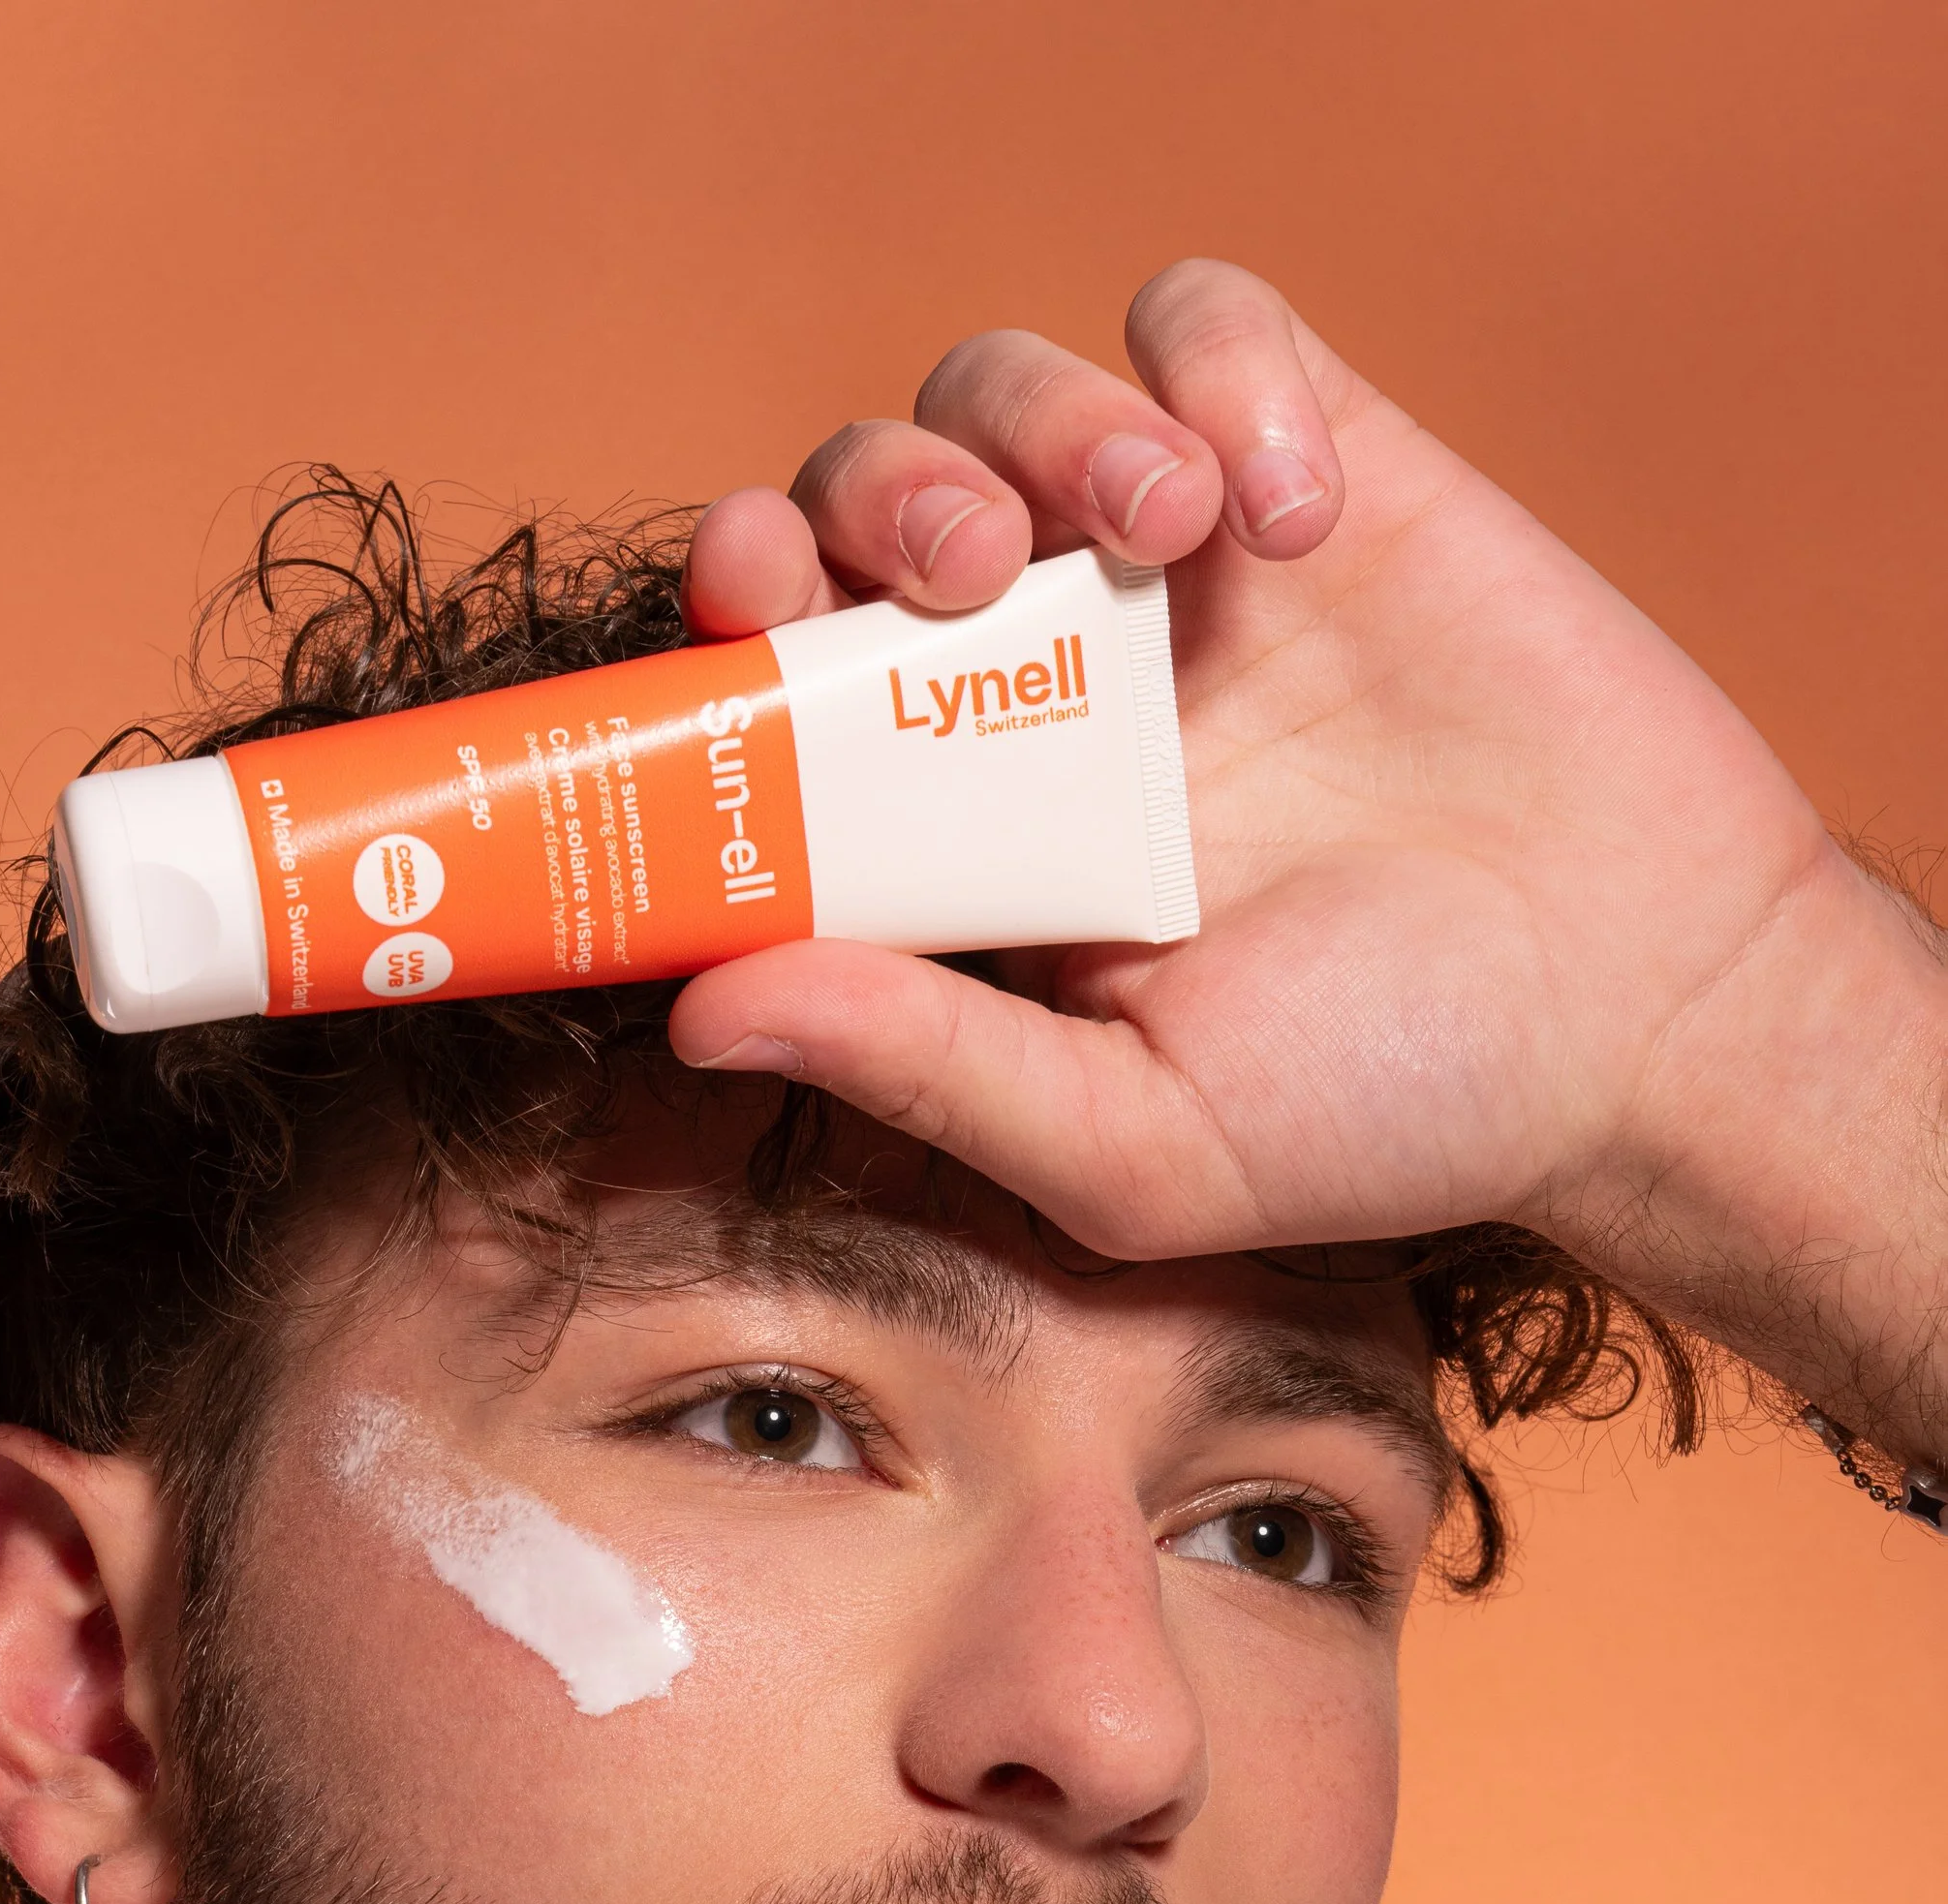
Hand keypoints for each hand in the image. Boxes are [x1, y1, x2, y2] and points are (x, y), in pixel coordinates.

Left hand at [675, 264, 1947, 1463]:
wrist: (1643, 1021)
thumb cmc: (1387, 1108)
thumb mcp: (1131, 1140)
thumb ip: (925, 1065)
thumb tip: (699, 1013)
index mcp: (962, 831)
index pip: (776, 680)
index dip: (728, 622)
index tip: (740, 615)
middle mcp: (1039, 684)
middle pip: (858, 496)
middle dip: (862, 496)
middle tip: (957, 570)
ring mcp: (1173, 572)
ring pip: (1005, 386)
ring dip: (1037, 418)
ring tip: (1156, 523)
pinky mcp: (1320, 467)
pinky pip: (1206, 324)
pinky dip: (1219, 372)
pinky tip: (1297, 517)